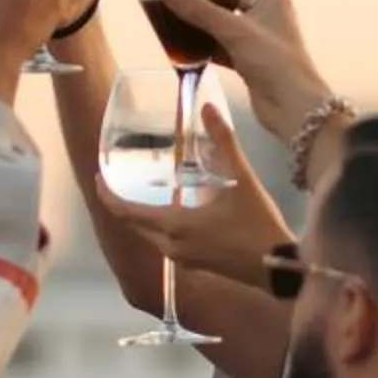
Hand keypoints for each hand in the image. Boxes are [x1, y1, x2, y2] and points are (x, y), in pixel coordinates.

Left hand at [97, 102, 294, 286]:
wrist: (280, 268)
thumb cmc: (259, 224)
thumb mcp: (242, 178)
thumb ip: (223, 142)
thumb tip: (208, 108)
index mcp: (175, 224)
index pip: (126, 212)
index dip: (107, 195)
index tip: (98, 178)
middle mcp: (171, 245)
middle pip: (134, 224)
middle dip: (122, 203)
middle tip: (114, 181)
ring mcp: (183, 258)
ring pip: (150, 234)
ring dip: (142, 215)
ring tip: (143, 192)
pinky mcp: (196, 264)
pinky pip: (166, 242)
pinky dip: (161, 224)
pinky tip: (175, 210)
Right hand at [163, 0, 331, 145]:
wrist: (294, 109)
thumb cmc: (275, 63)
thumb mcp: (235, 31)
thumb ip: (201, 12)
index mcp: (277, 2)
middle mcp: (271, 19)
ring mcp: (261, 43)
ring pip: (230, 23)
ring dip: (208, 18)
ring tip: (180, 12)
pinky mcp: (252, 66)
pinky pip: (225, 48)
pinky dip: (208, 44)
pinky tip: (188, 45)